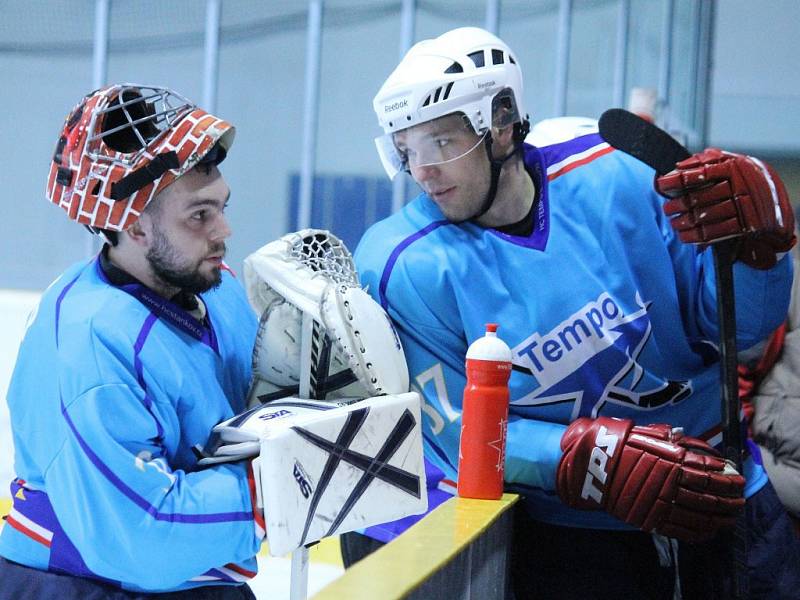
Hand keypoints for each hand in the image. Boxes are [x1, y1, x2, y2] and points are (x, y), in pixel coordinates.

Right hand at [556, 417, 743, 541]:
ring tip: (732, 515)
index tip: (737, 475)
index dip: (725, 474)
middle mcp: (670, 482)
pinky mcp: (650, 518)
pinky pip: (682, 528)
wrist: (589, 468)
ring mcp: (661, 502)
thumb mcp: (641, 432)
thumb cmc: (615, 445)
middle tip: (740, 497)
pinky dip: (700, 531)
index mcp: (669, 459)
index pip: (706, 469)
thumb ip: (665, 436)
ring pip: (700, 513)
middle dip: (729, 496)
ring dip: (720, 515)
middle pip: (709, 492)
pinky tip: (711, 530)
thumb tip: (684, 438)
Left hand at [656, 148, 794, 268]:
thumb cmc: (746, 180)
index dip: (677, 180)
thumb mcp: (733, 164)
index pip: (700, 173)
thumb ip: (707, 161)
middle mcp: (740, 185)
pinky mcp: (746, 226)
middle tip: (666, 208)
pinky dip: (695, 237)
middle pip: (699, 197)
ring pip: (704, 217)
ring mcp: (744, 206)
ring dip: (683, 222)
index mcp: (735, 167)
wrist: (776, 205)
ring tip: (674, 223)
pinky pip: (715, 233)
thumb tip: (678, 166)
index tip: (661, 184)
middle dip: (677, 205)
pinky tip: (684, 236)